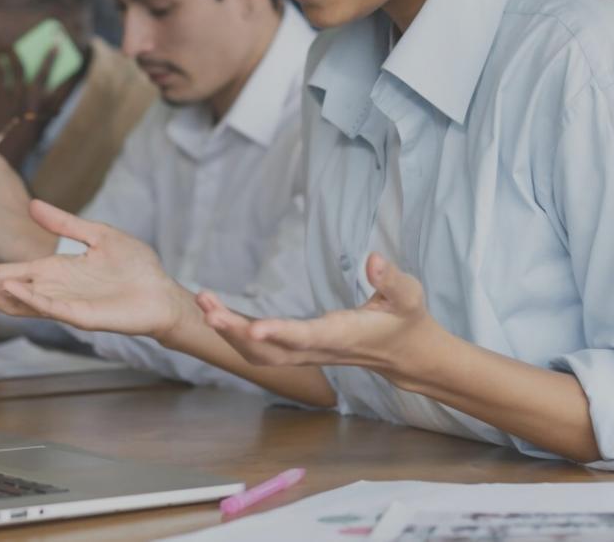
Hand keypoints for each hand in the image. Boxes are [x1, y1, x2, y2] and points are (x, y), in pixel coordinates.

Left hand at [0, 45, 64, 165]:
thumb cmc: (20, 144)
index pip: (44, 74)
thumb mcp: (40, 125)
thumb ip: (50, 105)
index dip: (50, 58)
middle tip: (7, 45)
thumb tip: (60, 85)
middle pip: (15, 66)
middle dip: (12, 51)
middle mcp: (17, 98)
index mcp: (33, 103)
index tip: (54, 43)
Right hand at [0, 200, 194, 339]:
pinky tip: (10, 287)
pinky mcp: (84, 316)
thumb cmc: (134, 267)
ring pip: (19, 302)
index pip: (3, 272)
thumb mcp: (97, 235)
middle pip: (0, 289)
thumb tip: (32, 204)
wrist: (162, 292)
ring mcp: (65, 305)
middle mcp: (51, 290)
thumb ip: (64, 223)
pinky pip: (51, 308)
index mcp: (51, 271)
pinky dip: (29, 298)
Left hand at [197, 253, 436, 372]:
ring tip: (204, 303)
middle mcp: (319, 350)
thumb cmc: (406, 319)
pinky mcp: (299, 350)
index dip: (281, 334)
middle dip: (236, 332)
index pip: (308, 338)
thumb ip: (392, 280)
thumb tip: (374, 258)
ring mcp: (306, 354)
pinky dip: (236, 333)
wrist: (405, 354)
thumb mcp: (409, 295)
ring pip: (260, 354)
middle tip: (207, 307)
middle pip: (271, 351)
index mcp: (344, 335)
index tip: (253, 329)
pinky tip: (216, 311)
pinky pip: (261, 349)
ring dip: (229, 332)